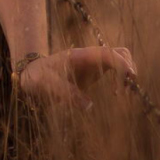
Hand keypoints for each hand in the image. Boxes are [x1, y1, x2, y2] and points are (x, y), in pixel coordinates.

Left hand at [17, 46, 135, 111]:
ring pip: (121, 58)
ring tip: (123, 93)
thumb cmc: (37, 76)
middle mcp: (91, 57)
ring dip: (128, 73)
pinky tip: (116, 94)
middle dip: (129, 69)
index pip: (108, 53)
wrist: (30, 74)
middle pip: (121, 52)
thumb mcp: (46, 84)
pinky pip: (116, 69)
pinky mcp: (94, 71)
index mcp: (81, 56)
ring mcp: (94, 63)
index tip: (126, 83)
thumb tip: (89, 106)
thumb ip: (65, 92)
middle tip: (124, 92)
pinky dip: (122, 79)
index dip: (122, 65)